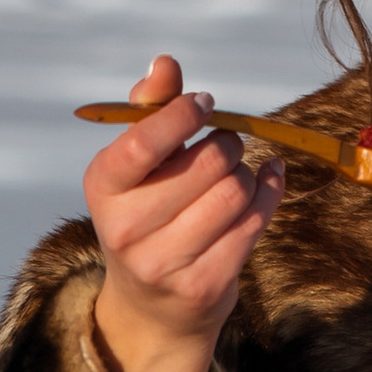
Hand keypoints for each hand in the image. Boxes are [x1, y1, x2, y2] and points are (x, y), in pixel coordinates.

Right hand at [86, 53, 285, 371]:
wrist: (151, 308)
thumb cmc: (146, 213)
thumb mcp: (136, 164)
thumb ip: (150, 108)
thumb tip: (165, 63)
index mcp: (102, 187)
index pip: (144, 142)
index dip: (183, 115)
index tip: (204, 104)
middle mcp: (125, 228)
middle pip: (208, 163)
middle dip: (228, 145)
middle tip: (225, 145)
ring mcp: (163, 262)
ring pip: (236, 191)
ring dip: (246, 174)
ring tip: (234, 176)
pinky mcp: (203, 285)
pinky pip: (255, 223)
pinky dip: (269, 193)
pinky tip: (265, 182)